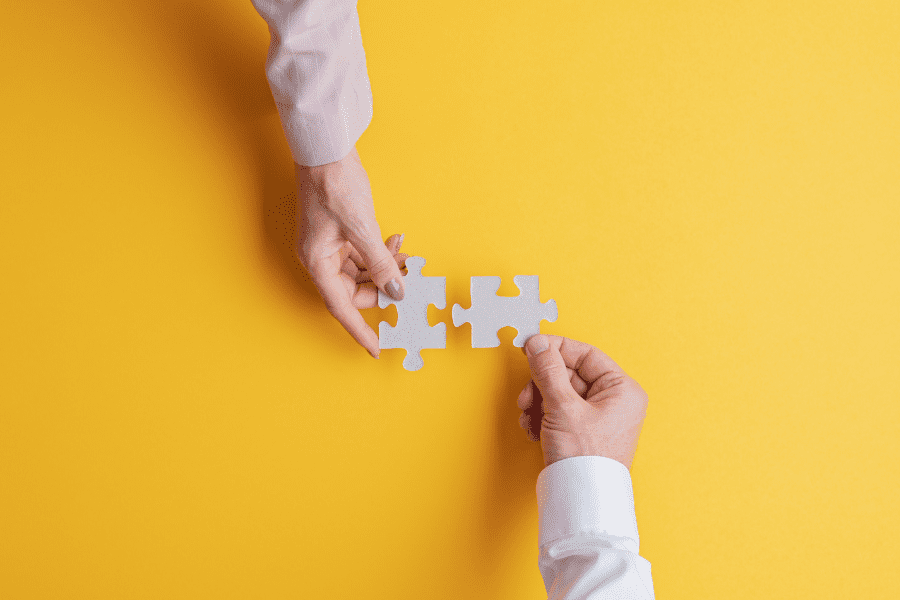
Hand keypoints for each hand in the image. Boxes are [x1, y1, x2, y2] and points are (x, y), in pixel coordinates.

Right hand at [295, 146, 407, 357]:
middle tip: (410, 284)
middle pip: (355, 290)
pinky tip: (398, 243)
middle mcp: (321, 259)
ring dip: (387, 268)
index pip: (341, 307)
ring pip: (363, 272)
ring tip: (410, 259)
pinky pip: (364, 255)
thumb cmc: (334, 185)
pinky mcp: (340, 234)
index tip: (376, 348)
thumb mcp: (362, 228)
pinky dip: (382, 253)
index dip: (360, 330)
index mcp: (318, 262)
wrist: (326, 150)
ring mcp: (331, 246)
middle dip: (384, 288)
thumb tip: (396, 291)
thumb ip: (380, 263)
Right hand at [517, 335, 648, 469]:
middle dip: (542, 385)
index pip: (585, 354)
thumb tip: (538, 344)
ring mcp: (597, 418)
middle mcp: (613, 401)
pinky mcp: (582, 432)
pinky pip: (558, 411)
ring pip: (559, 393)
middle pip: (568, 374)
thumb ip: (548, 371)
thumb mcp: (563, 407)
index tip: (531, 347)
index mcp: (621, 389)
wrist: (581, 501)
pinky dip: (541, 417)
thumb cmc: (585, 458)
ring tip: (530, 418)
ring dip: (538, 403)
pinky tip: (534, 429)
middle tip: (527, 395)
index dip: (556, 349)